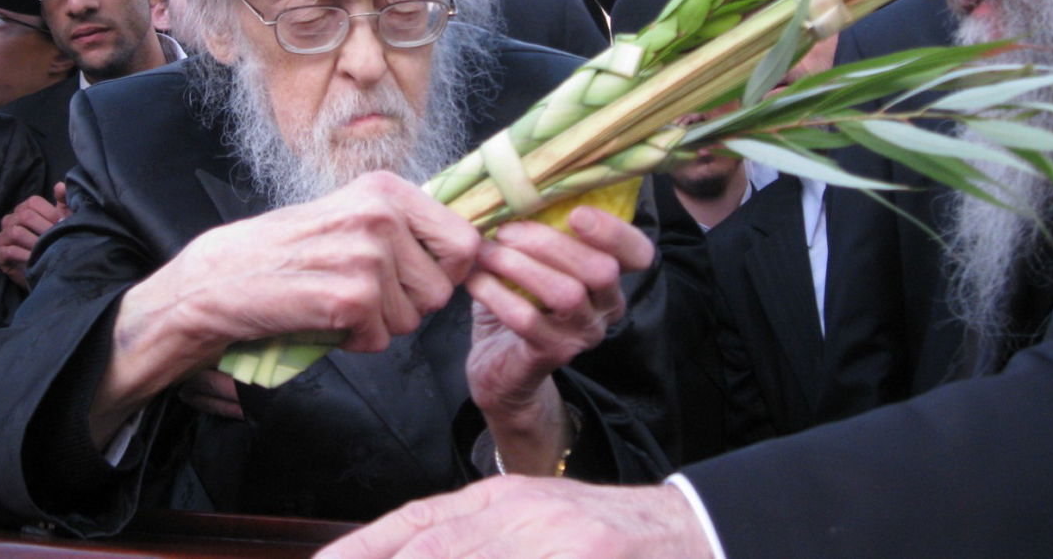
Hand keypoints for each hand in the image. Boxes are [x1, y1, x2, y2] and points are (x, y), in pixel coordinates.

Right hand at [0, 185, 70, 289]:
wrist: (47, 269)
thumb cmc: (55, 240)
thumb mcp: (63, 220)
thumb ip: (64, 202)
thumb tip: (60, 185)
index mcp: (25, 208)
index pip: (33, 203)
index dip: (50, 213)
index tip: (64, 224)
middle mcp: (11, 219)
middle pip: (25, 217)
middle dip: (44, 228)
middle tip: (57, 239)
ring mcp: (3, 236)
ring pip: (16, 233)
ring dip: (35, 242)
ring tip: (47, 250)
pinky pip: (9, 251)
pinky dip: (24, 254)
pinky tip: (34, 259)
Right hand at [90, 171, 479, 444]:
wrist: (223, 277)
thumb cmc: (290, 251)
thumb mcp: (352, 216)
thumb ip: (405, 227)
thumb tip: (472, 251)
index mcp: (387, 189)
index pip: (466, 240)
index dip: (447, 272)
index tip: (414, 278)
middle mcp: (381, 214)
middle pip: (442, 289)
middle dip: (409, 305)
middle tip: (362, 293)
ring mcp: (366, 254)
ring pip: (413, 319)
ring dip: (379, 323)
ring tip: (336, 299)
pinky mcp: (351, 297)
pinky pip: (381, 340)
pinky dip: (354, 340)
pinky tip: (322, 316)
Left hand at [315, 477, 713, 558]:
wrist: (690, 534)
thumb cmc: (606, 539)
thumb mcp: (534, 525)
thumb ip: (476, 538)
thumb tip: (406, 552)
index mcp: (501, 500)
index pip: (416, 524)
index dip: (362, 549)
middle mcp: (519, 515)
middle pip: (430, 548)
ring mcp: (554, 541)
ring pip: (459, 555)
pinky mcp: (583, 555)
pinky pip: (514, 558)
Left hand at [465, 205, 653, 473]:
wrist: (500, 366)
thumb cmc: (518, 300)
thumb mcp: (532, 260)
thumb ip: (535, 230)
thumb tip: (509, 186)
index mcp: (609, 278)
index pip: (638, 254)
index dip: (615, 231)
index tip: (576, 213)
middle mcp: (606, 307)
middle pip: (601, 269)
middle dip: (550, 242)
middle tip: (505, 230)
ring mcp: (582, 335)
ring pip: (566, 294)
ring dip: (520, 266)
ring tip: (485, 252)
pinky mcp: (551, 355)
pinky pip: (528, 320)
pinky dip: (496, 294)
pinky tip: (474, 280)